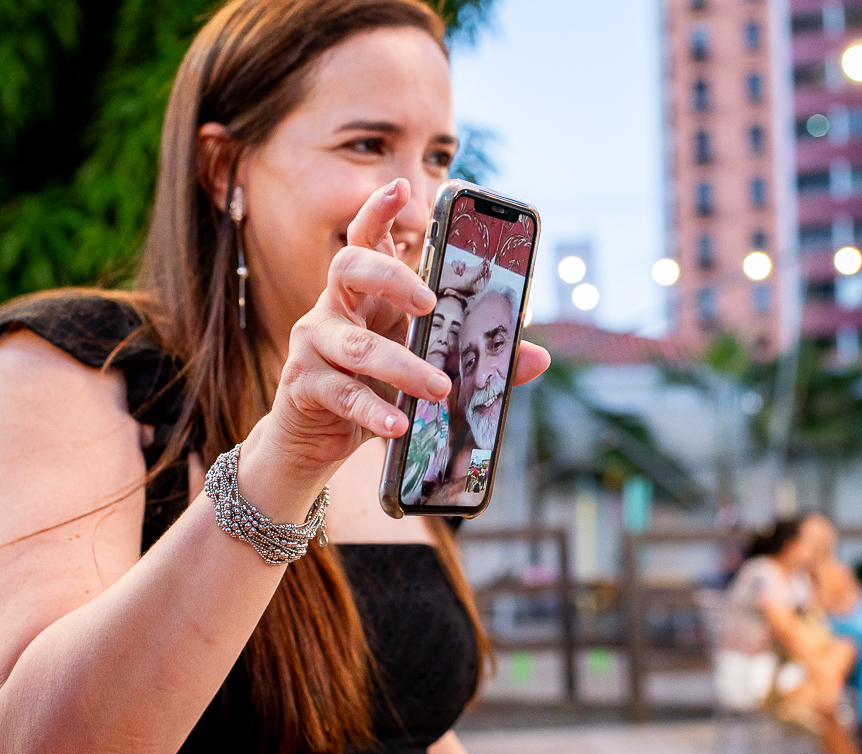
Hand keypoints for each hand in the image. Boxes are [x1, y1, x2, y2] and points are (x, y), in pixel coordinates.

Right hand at [250, 179, 549, 492]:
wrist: (317, 439)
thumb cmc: (377, 388)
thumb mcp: (426, 365)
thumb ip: (478, 358)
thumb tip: (538, 357)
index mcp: (366, 293)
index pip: (367, 238)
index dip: (380, 210)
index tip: (402, 187)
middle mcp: (332, 307)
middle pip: (349, 266)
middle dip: (392, 277)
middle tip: (429, 302)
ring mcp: (313, 344)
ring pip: (357, 345)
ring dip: (404, 367)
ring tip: (440, 388)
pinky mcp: (303, 385)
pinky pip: (343, 394)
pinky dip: (375, 411)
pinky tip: (398, 425)